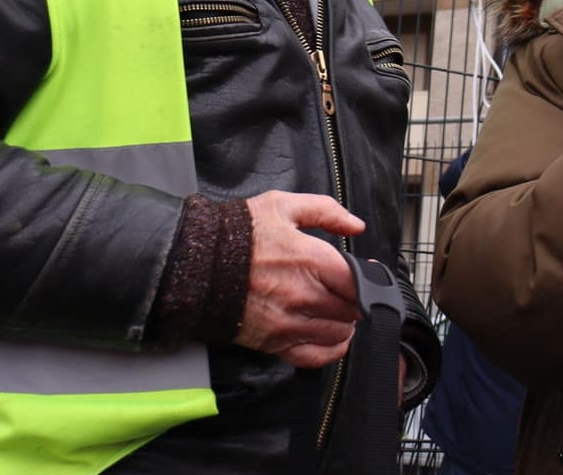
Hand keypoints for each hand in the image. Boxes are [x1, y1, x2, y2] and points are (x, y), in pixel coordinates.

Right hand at [236, 191, 365, 367]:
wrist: (194, 265)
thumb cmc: (237, 234)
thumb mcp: (282, 206)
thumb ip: (326, 211)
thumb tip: (357, 225)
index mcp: (310, 259)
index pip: (358, 281)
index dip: (368, 278)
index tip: (364, 274)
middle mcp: (303, 295)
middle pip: (352, 309)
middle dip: (356, 301)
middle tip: (348, 292)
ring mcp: (288, 322)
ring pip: (338, 334)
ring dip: (346, 324)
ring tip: (340, 313)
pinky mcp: (273, 343)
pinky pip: (315, 357)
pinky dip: (331, 350)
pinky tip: (332, 338)